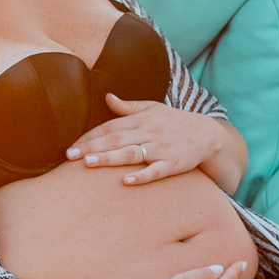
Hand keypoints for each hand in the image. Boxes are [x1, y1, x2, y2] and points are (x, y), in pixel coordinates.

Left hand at [68, 95, 227, 185]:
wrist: (208, 134)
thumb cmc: (175, 121)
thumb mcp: (153, 108)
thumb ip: (128, 107)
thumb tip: (107, 97)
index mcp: (141, 119)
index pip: (110, 126)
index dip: (90, 136)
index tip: (72, 147)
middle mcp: (149, 132)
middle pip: (116, 139)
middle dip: (92, 147)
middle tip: (71, 156)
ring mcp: (161, 148)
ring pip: (131, 153)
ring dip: (110, 158)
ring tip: (89, 163)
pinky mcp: (173, 163)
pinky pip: (156, 170)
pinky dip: (142, 176)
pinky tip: (127, 181)